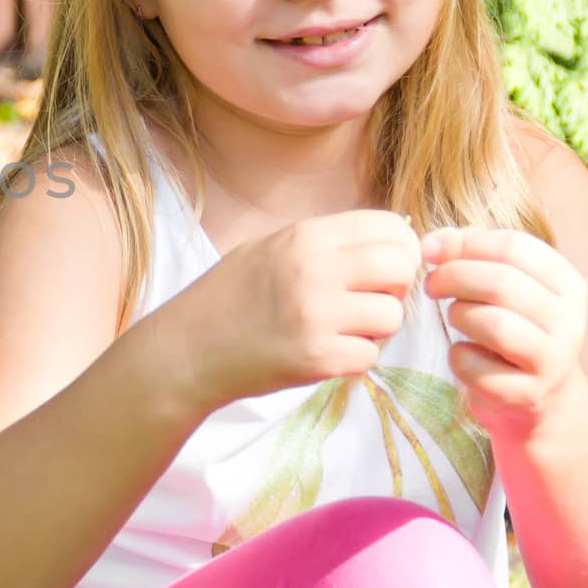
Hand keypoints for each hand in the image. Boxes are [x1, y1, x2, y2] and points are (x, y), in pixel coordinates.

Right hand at [175, 209, 421, 407]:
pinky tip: (326, 352)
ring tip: (343, 330)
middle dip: (395, 287)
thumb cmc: (228, 296)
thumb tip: (390, 241)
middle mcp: (314, 270)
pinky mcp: (317, 358)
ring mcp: (316, 316)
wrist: (187, 349)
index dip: (398, 249)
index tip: (383, 268)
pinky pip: (370, 356)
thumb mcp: (269, 248)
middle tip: (369, 301)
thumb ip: (324, 243)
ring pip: (392, 316)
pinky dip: (354, 359)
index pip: (388, 228)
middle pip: (401, 267)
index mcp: (304, 237)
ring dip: (376, 328)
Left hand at [421, 226, 587, 438]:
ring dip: (459, 316)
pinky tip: (465, 356)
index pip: (514, 247)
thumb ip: (470, 254)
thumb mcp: (502, 285)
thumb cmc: (511, 325)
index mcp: (568, 283)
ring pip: (494, 324)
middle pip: (502, 283)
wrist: (537, 394)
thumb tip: (430, 243)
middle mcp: (570, 320)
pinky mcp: (528, 394)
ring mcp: (554, 360)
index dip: (463, 243)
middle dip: (453, 277)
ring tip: (457, 319)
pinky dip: (458, 357)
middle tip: (431, 285)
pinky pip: (476, 366)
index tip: (429, 250)